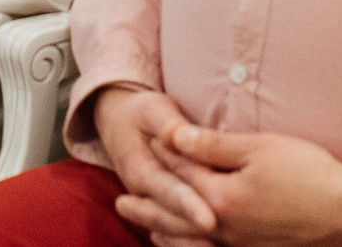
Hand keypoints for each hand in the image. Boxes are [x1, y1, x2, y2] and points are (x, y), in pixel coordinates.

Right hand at [92, 86, 216, 240]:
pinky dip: (192, 243)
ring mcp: (153, 207)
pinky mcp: (165, 212)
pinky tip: (216, 246)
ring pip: (173, 233)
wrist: (121, 126)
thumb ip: (167, 124)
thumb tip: (180, 135)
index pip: (167, 191)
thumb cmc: (141, 116)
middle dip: (195, 233)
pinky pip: (177, 235)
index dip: (188, 205)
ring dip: (193, 243)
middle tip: (220, 238)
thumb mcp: (152, 109)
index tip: (210, 220)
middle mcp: (145, 196)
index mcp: (140, 170)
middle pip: (171, 221)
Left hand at [146, 121, 341, 246]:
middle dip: (146, 204)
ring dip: (164, 230)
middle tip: (120, 200)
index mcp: (221, 198)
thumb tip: (173, 135)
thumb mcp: (259, 149)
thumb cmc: (309, 175)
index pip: (181, 172)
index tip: (144, 145)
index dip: (163, 155)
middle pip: (174, 214)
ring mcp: (241, 245)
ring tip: (145, 225)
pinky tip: (189, 245)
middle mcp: (224, 228)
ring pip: (189, 240)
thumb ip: (213, 145)